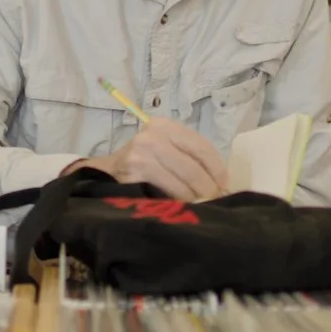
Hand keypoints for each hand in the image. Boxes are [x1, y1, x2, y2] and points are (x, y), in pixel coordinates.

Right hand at [75, 117, 228, 201]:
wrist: (105, 172)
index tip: (225, 184)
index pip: (202, 146)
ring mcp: (142, 154)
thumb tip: (221, 182)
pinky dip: (180, 201)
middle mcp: (154, 135)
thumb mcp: (164, 148)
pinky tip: (182, 206)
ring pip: (184, 180)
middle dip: (209, 187)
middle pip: (195, 166)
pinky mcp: (135, 172)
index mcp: (165, 126)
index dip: (218, 168)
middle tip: (215, 200)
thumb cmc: (142, 161)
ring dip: (196, 197)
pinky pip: (168, 191)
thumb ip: (188, 157)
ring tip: (200, 204)